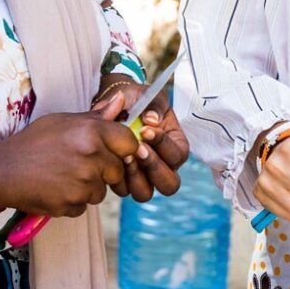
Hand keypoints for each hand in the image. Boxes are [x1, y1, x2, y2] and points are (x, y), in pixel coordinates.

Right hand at [0, 112, 138, 218]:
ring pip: (102, 191)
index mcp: (91, 132)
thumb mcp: (62, 121)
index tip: (113, 151)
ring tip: (63, 176)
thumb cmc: (32, 143)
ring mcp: (83, 184)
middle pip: (118, 171)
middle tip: (79, 165)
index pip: (130, 143)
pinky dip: (73, 201)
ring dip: (88, 188)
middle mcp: (91, 157)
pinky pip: (84, 206)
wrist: (2, 172)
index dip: (124, 149)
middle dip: (104, 171)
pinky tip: (55, 189)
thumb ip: (96, 116)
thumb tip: (121, 99)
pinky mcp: (73, 204)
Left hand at [94, 86, 189, 202]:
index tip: (146, 130)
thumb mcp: (149, 95)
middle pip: (169, 184)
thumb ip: (154, 105)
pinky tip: (111, 159)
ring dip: (135, 177)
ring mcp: (143, 177)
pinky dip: (117, 178)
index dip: (163, 145)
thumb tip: (152, 119)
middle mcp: (163, 166)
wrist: (113, 104)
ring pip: (145, 193)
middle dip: (153, 168)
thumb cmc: (136, 100)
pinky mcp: (124, 181)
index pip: (178, 155)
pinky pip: (123, 190)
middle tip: (138, 149)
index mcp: (176, 146)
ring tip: (124, 155)